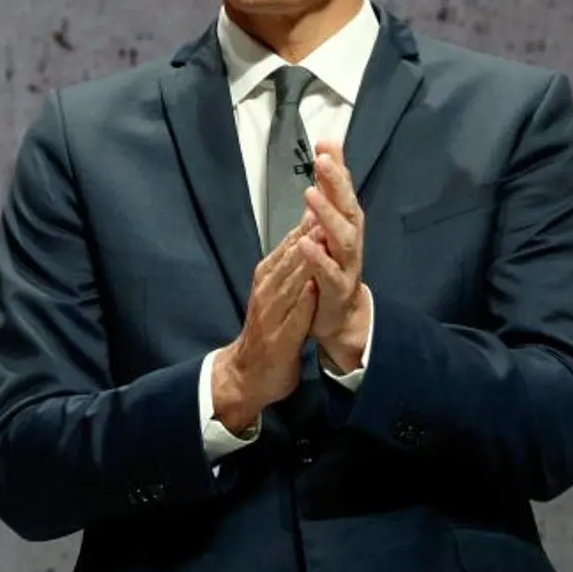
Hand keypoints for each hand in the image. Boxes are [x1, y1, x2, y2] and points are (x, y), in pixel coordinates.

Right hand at [212, 211, 318, 428]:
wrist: (248, 373)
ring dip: (305, 260)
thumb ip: (292, 261)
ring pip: (290, 283)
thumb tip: (308, 227)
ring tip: (321, 239)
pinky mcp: (279, 339)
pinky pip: (293, 317)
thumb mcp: (278, 290)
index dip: (308, 219)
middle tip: (325, 206)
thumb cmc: (267, 330)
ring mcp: (271, 314)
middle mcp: (267, 290)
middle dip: (308, 231)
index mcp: (268, 277)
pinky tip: (311, 288)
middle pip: (291, 257)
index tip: (324, 197)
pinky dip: (302, 302)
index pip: (291, 243)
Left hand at [299, 139, 370, 369]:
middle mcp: (351, 242)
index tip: (326, 143)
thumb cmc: (332, 267)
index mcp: (346, 227)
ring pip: (343, 239)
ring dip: (328, 216)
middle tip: (323, 161)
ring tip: (310, 195)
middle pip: (348, 209)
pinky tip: (305, 242)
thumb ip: (328, 195)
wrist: (338, 318)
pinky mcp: (337, 290)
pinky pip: (330, 273)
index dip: (338, 168)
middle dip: (337, 184)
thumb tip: (326, 154)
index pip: (344, 192)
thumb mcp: (328, 228)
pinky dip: (318, 258)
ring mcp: (347, 266)